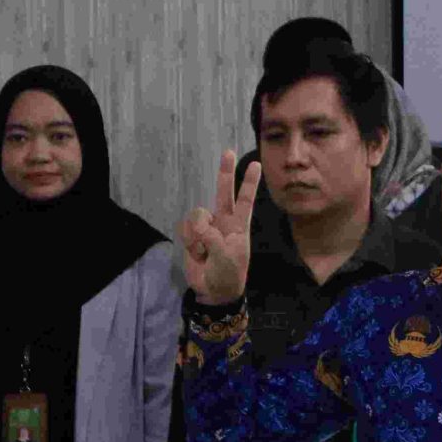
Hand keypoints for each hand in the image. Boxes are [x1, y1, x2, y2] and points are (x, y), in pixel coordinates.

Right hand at [178, 151, 260, 306]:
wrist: (213, 290)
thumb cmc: (228, 274)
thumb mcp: (227, 257)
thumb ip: (214, 239)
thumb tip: (200, 225)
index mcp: (239, 226)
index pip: (245, 200)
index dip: (249, 183)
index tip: (256, 164)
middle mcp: (223, 221)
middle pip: (223, 192)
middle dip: (225, 172)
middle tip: (228, 151)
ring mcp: (207, 227)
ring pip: (197, 214)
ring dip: (197, 234)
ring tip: (204, 252)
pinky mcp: (192, 234)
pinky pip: (185, 228)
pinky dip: (189, 241)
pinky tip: (196, 253)